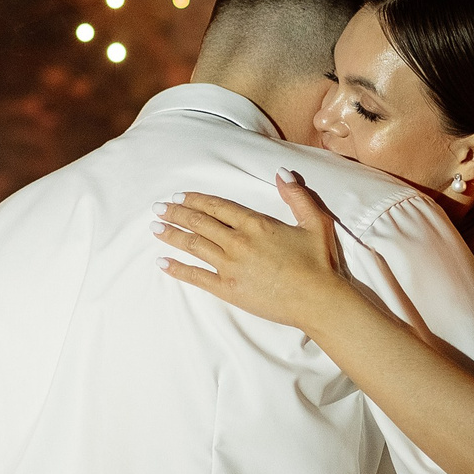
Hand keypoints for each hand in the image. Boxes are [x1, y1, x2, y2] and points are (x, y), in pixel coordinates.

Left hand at [154, 173, 354, 333]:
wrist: (318, 301)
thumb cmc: (319, 263)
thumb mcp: (314, 222)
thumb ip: (297, 196)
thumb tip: (281, 173)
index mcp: (256, 224)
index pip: (218, 207)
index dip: (196, 200)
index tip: (180, 196)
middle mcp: (238, 242)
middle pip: (200, 223)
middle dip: (176, 213)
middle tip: (158, 208)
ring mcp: (230, 267)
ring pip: (194, 246)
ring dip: (172, 235)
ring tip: (155, 228)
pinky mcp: (228, 289)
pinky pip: (197, 277)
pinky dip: (178, 269)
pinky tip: (162, 263)